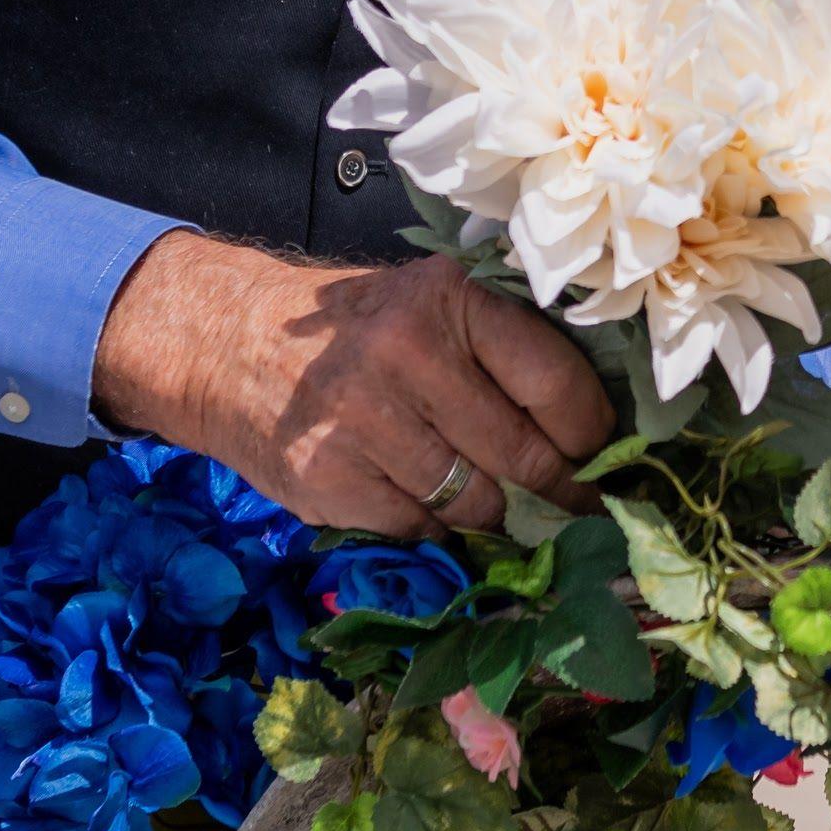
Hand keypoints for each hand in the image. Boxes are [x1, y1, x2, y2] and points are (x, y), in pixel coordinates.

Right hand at [89, 230, 609, 534]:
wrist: (226, 342)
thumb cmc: (354, 330)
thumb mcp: (427, 306)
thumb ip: (502, 351)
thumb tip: (598, 435)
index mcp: (449, 300)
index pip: (556, 382)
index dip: (592, 435)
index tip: (604, 458)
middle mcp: (406, 353)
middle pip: (523, 454)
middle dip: (558, 491)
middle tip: (574, 506)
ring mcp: (361, 419)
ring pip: (475, 504)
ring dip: (489, 514)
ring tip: (483, 497)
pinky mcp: (327, 478)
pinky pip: (419, 530)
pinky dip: (429, 528)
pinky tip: (414, 498)